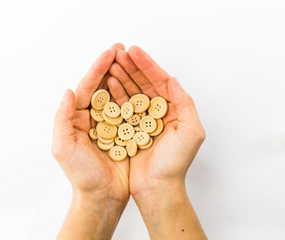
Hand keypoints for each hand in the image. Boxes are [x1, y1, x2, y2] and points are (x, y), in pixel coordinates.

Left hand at [52, 44, 128, 238]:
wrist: (102, 196)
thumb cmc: (81, 175)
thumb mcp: (63, 147)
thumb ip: (62, 118)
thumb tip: (68, 90)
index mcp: (76, 118)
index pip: (85, 87)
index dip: (97, 68)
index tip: (110, 53)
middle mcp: (92, 118)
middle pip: (101, 86)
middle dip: (111, 66)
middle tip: (123, 49)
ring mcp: (109, 124)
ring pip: (116, 95)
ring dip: (123, 76)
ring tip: (132, 60)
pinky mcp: (124, 132)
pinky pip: (129, 110)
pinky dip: (134, 96)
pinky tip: (141, 84)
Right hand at [107, 45, 206, 238]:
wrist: (157, 188)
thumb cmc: (175, 163)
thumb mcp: (191, 131)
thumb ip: (185, 103)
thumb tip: (173, 79)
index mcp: (175, 110)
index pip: (160, 81)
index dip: (147, 65)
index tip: (133, 50)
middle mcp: (159, 112)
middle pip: (144, 83)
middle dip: (132, 67)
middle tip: (119, 53)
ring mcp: (143, 120)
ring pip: (132, 92)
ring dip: (122, 77)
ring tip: (111, 64)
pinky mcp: (130, 129)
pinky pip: (123, 107)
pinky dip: (116, 94)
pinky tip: (109, 84)